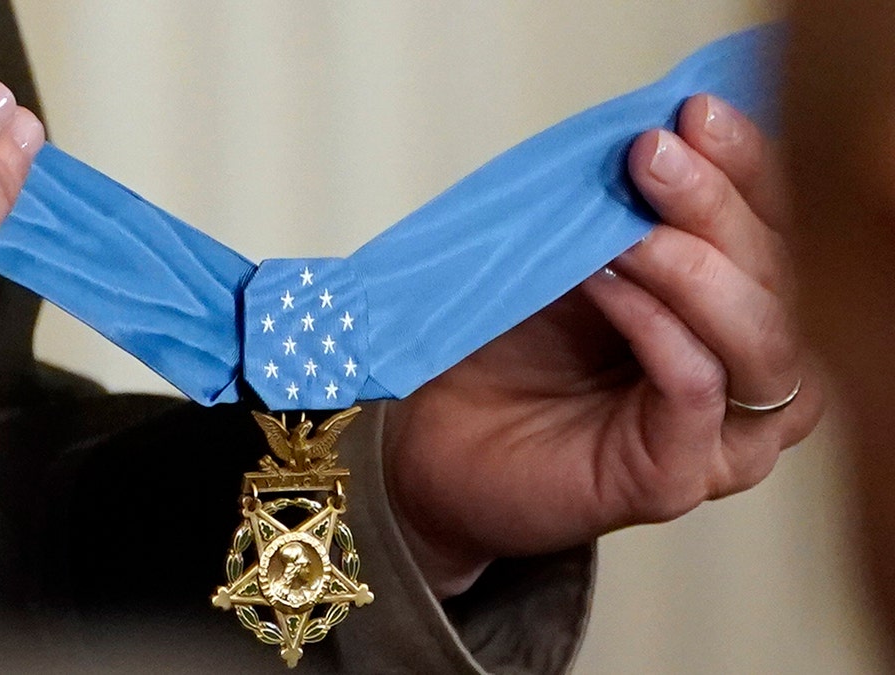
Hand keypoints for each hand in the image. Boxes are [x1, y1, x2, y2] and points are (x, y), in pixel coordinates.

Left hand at [382, 95, 824, 597]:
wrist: (432, 442)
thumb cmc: (501, 354)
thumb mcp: (560, 261)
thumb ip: (611, 212)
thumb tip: (655, 135)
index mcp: (727, 308)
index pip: (771, 229)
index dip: (744, 166)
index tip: (694, 112)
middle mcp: (741, 371)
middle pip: (776, 277)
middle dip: (715, 205)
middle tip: (651, 155)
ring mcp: (717, 432)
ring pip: (759, 337)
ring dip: (694, 268)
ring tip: (625, 231)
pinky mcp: (672, 475)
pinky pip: (696, 388)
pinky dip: (658, 326)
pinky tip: (607, 284)